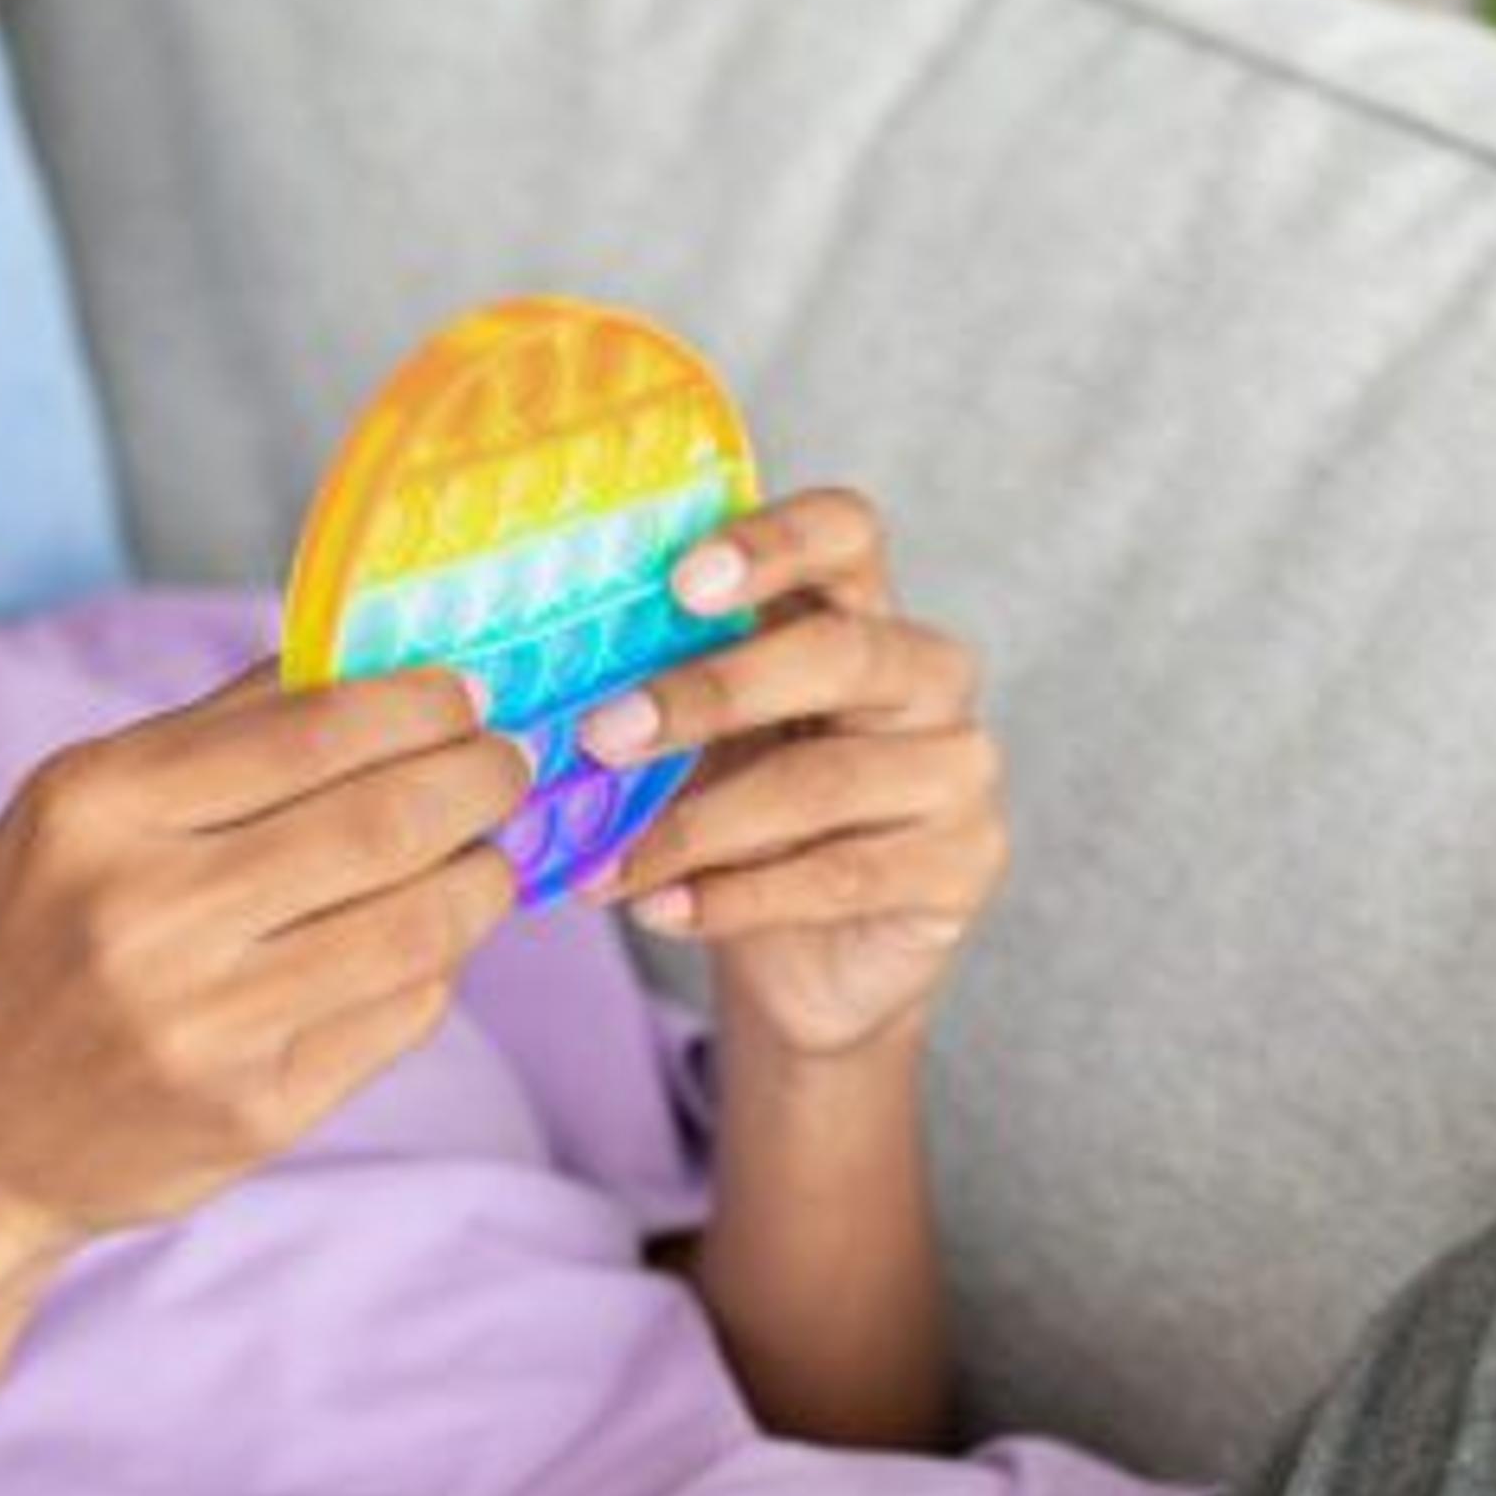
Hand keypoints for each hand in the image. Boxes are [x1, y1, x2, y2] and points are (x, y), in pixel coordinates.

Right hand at [0, 659, 535, 1272]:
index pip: (312, 729)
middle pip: (383, 822)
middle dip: (479, 780)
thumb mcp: (74, 811)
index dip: (420, 705)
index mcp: (99, 808)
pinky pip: (397, 1016)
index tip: (469, 696)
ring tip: (490, 852)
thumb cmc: (28, 942)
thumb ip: (215, 732)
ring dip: (483, 877)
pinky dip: (435, 965)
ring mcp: (203, 1025)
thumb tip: (368, 657)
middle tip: (511, 763)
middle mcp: (146, 913)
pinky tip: (428, 941)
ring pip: (414, 926)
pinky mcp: (254, 1113)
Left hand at [576, 487, 1005, 1062]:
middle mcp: (928, 672)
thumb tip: (532, 691)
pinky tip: (659, 906)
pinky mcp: (963, 864)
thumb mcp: (696, 740)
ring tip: (607, 857)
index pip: (846, 532)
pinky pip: (840, 876)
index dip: (773, 544)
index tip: (680, 580)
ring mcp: (959, 769)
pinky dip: (733, 897)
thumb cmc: (740, 815)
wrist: (809, 963)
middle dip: (709, 693)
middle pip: (837, 654)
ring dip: (697, 824)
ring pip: (825, 782)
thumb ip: (652, 690)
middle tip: (601, 734)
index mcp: (859, 608)